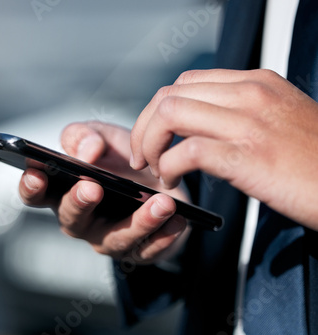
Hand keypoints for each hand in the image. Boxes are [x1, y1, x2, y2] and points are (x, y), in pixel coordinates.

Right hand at [19, 121, 188, 263]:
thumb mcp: (103, 138)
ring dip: (138, 221)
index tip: (36, 174)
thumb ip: (86, 135)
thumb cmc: (122, 160)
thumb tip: (87, 151)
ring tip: (160, 203)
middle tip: (92, 187)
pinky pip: (149, 248)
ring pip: (116, 237)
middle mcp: (80, 218)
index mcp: (63, 190)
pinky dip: (165, 235)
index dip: (31, 186)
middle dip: (80, 203)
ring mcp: (107, 237)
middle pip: (72, 218)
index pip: (37, 193)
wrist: (159, 179)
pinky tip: (178, 220)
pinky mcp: (138, 250)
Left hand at [130, 69, 317, 229]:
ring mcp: (249, 122)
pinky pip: (186, 151)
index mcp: (257, 83)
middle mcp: (250, 95)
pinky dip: (168, 167)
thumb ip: (241, 113)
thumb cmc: (316, 162)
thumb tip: (200, 125)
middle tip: (143, 155)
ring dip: (150, 144)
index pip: (186, 83)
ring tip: (156, 169)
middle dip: (144, 126)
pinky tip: (173, 181)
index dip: (158, 110)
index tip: (154, 135)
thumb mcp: (280, 119)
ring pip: (170, 114)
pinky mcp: (248, 156)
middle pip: (169, 95)